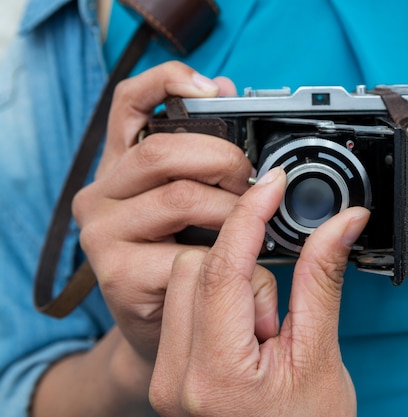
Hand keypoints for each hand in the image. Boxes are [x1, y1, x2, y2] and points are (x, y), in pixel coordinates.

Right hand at [72, 61, 267, 362]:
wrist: (164, 328)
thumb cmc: (183, 256)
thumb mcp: (196, 202)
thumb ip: (205, 152)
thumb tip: (224, 91)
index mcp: (122, 165)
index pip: (129, 102)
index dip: (168, 82)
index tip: (212, 88)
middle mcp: (100, 193)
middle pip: (163, 151)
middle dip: (224, 161)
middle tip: (254, 184)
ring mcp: (102, 234)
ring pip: (181, 199)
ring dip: (234, 214)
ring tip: (255, 231)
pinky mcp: (116, 274)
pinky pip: (189, 254)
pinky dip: (230, 261)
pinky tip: (243, 272)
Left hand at [149, 166, 369, 416]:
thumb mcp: (321, 354)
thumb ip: (321, 279)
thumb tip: (342, 223)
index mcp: (216, 376)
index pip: (224, 268)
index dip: (251, 216)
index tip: (271, 185)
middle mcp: (176, 378)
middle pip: (196, 267)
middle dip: (244, 270)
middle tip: (277, 318)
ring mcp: (166, 377)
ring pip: (185, 279)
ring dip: (229, 286)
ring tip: (261, 333)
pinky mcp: (166, 371)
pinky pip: (182, 302)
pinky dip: (215, 299)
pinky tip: (243, 333)